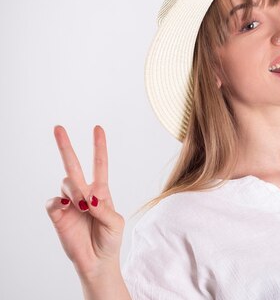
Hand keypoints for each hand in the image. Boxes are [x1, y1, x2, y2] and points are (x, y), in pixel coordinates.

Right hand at [45, 125, 124, 281]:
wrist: (97, 261)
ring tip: (82, 205)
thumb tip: (88, 198)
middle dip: (65, 146)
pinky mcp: (58, 215)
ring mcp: (69, 203)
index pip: (99, 164)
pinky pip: (53, 201)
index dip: (99, 146)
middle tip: (58, 127)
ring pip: (66, 182)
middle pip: (73, 165)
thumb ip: (104, 208)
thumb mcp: (115, 223)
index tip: (98, 128)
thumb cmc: (110, 240)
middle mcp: (84, 193)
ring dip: (75, 190)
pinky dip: (60, 201)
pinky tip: (67, 206)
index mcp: (101, 191)